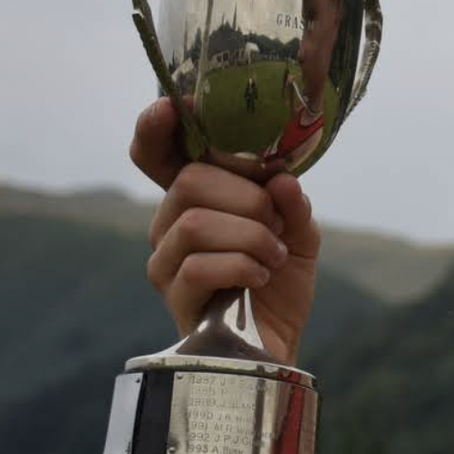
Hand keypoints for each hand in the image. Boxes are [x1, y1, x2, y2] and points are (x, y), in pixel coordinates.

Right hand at [131, 97, 321, 362]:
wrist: (277, 346)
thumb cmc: (279, 285)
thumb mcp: (299, 235)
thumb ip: (292, 204)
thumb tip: (282, 180)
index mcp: (194, 200)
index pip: (157, 155)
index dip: (155, 128)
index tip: (170, 107)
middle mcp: (168, 226)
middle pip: (189, 181)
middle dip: (246, 197)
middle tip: (274, 223)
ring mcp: (165, 263)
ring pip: (193, 222)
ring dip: (250, 235)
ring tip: (274, 255)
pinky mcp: (173, 297)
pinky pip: (197, 265)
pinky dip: (242, 264)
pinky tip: (262, 275)